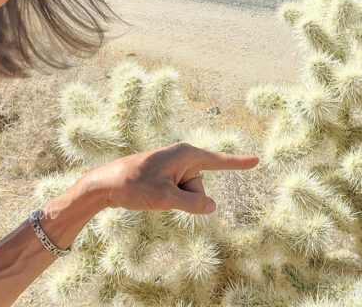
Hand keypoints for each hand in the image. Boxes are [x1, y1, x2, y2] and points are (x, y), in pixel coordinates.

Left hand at [84, 143, 258, 214]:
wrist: (105, 184)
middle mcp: (182, 156)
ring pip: (188, 191)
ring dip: (175, 199)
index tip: (256, 160)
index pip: (218, 161)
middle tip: (160, 194)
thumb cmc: (134, 186)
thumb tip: (212, 206)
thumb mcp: (166, 198)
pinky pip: (178, 191)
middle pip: (200, 186)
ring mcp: (173, 165)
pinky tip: (150, 194)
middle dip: (187, 197)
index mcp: (186, 155)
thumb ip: (193, 203)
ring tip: (151, 193)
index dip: (238, 163)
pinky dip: (169, 197)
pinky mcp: (166, 174)